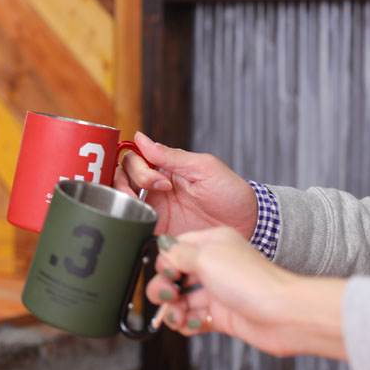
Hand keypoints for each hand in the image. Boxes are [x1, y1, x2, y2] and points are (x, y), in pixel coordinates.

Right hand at [113, 132, 257, 239]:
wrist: (249, 227)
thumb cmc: (231, 193)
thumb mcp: (205, 168)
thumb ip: (171, 155)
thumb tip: (140, 137)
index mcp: (165, 168)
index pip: (133, 159)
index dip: (138, 168)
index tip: (161, 181)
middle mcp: (155, 187)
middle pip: (120, 178)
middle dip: (125, 183)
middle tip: (150, 193)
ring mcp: (155, 210)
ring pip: (120, 201)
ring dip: (122, 202)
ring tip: (141, 211)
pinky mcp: (158, 231)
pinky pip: (133, 226)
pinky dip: (128, 225)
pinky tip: (139, 227)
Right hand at [147, 227, 346, 359]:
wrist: (284, 314)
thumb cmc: (251, 281)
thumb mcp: (205, 256)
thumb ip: (177, 252)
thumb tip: (161, 246)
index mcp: (212, 243)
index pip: (176, 247)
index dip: (165, 261)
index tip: (166, 272)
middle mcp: (215, 265)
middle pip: (176, 274)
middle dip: (164, 287)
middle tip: (167, 296)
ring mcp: (219, 291)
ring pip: (183, 299)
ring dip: (173, 309)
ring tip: (176, 316)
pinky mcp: (223, 314)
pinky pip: (194, 318)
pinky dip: (186, 323)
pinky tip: (188, 324)